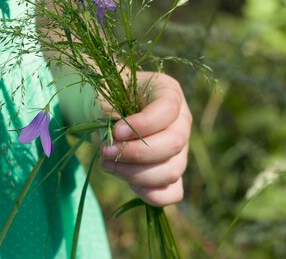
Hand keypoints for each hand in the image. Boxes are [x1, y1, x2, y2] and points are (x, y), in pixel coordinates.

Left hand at [100, 72, 191, 206]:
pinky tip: (127, 181)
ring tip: (106, 164)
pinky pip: (172, 192)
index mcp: (168, 92)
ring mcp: (181, 148)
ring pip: (171, 171)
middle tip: (105, 150)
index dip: (142, 125)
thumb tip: (120, 141)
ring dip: (135, 173)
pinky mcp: (172, 171)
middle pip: (173, 144)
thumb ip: (111, 113)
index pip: (167, 110)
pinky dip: (150, 193)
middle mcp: (181, 121)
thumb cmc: (105, 97)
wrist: (104, 110)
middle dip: (135, 153)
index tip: (115, 131)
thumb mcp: (105, 96)